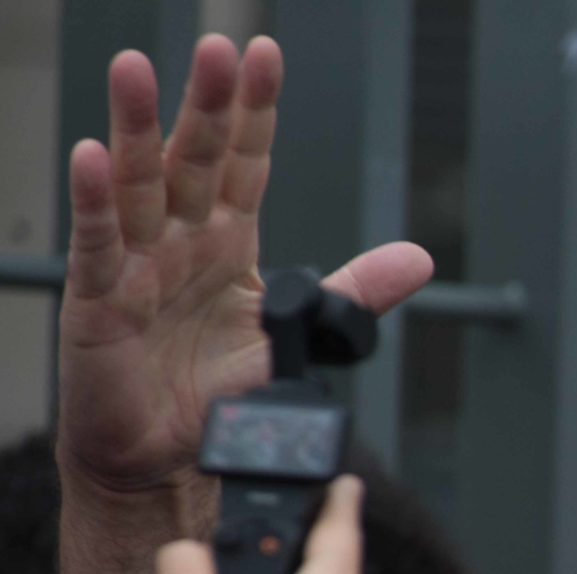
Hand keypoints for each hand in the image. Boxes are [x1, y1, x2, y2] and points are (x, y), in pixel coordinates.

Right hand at [58, 35, 432, 499]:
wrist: (167, 458)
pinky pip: (98, 241)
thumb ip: (354, 295)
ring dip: (136, 126)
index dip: (254, 112)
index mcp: (228, 243)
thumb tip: (418, 259)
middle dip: (206, 104)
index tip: (263, 57)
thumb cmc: (218, 395)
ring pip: (137, 183)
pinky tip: (94, 155)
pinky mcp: (98, 299)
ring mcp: (135, 264)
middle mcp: (180, 241)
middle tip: (217, 48)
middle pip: (193, 159)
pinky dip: (96, 200)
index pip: (244, 163)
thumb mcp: (293, 338)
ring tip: (136, 69)